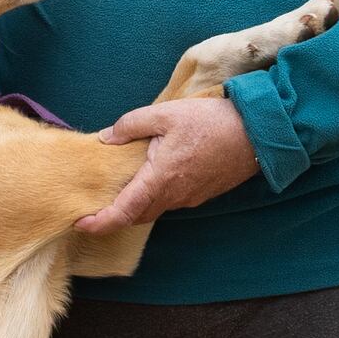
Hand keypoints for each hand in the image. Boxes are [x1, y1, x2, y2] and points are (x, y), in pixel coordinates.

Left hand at [76, 93, 257, 231]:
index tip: (81, 223)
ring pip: (155, 208)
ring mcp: (190, 198)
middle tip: (94, 205)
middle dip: (114, 215)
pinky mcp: (202, 193)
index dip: (99, 223)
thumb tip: (106, 138)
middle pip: (136, 215)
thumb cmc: (211, 122)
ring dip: (136, 204)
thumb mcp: (165, 113)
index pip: (123, 212)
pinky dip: (155, 195)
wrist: (257, 133)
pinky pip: (171, 201)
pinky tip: (152, 176)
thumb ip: (131, 125)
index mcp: (160, 180)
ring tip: (120, 188)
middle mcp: (174, 196)